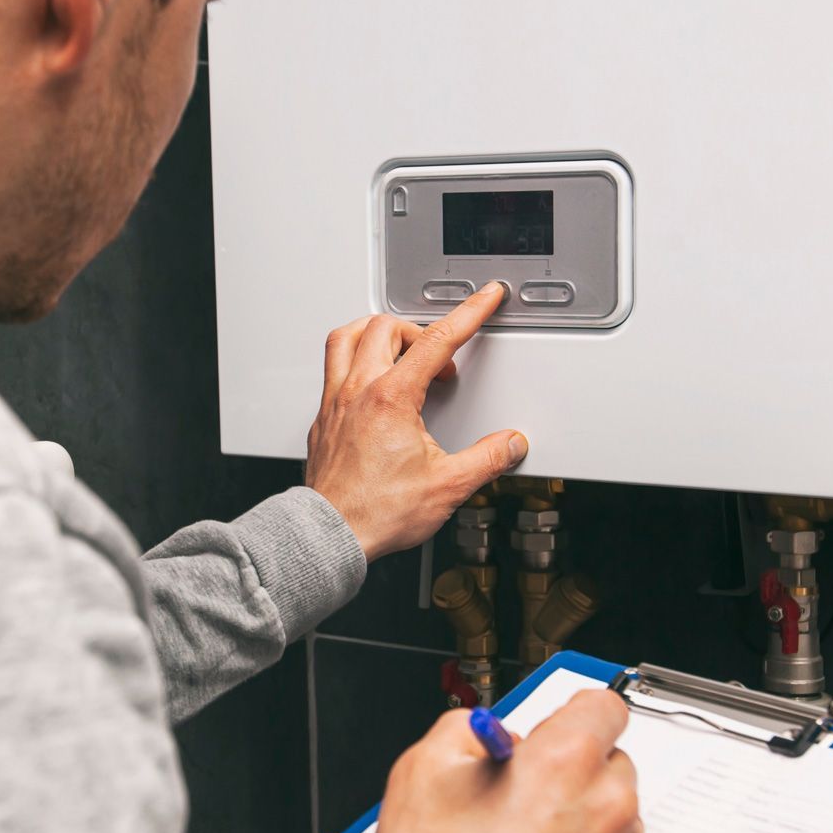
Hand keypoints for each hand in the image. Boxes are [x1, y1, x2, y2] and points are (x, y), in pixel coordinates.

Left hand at [306, 283, 527, 561]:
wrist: (330, 534)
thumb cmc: (375, 512)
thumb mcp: (447, 486)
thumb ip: (486, 459)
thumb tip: (510, 444)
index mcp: (391, 398)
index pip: (437, 340)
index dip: (468, 313)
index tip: (485, 298)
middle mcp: (358, 391)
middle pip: (387, 327)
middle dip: (422, 331)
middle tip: (442, 358)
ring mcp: (335, 401)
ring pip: (347, 337)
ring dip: (377, 332)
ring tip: (399, 348)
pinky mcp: (322, 418)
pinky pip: (333, 368)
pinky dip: (354, 359)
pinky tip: (369, 381)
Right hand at [372, 691, 647, 832]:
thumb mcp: (423, 771)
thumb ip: (467, 729)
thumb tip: (490, 733)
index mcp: (564, 764)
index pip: (604, 705)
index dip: (571, 714)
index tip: (552, 727)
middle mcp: (606, 809)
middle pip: (610, 758)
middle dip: (570, 768)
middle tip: (519, 791)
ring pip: (613, 811)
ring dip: (579, 814)